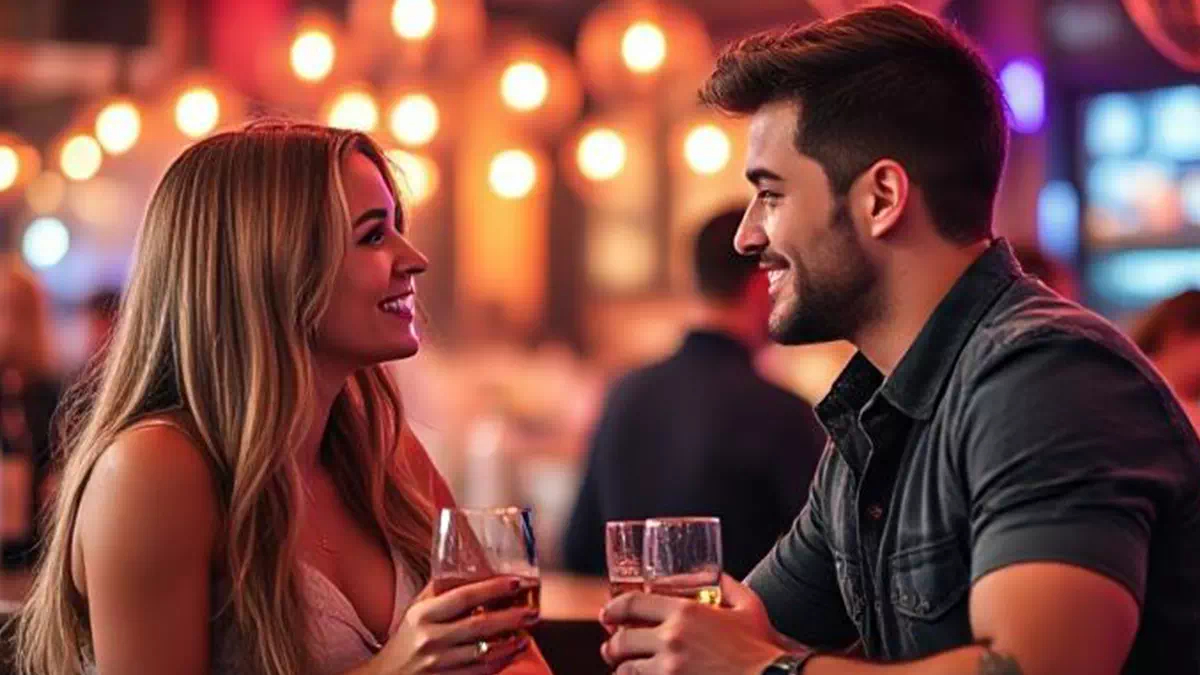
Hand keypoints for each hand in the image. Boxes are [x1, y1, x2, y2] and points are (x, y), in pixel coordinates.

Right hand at [372, 576, 538, 674]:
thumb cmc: (406, 639)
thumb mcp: (415, 611)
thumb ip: (439, 591)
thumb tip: (469, 565)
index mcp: (423, 614)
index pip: (464, 596)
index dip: (493, 588)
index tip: (516, 582)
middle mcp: (430, 638)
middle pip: (479, 625)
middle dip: (511, 617)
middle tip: (533, 612)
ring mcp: (438, 663)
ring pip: (483, 652)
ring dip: (510, 643)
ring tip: (527, 633)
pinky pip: (480, 672)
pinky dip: (499, 661)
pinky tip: (513, 652)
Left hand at [600, 575, 785, 674]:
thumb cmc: (761, 647)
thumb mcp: (748, 606)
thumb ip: (727, 585)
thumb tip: (713, 574)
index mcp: (685, 612)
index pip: (632, 604)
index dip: (613, 609)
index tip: (607, 614)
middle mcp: (671, 640)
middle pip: (622, 641)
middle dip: (612, 645)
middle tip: (611, 648)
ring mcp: (669, 670)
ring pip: (626, 671)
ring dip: (621, 670)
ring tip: (623, 670)